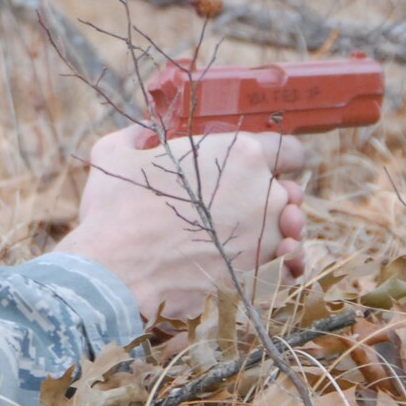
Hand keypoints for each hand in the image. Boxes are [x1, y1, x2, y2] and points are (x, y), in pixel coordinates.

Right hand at [52, 126, 309, 320]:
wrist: (116, 271)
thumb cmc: (117, 208)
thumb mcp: (117, 152)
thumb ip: (139, 135)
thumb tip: (145, 131)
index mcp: (239, 154)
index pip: (288, 150)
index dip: (277, 158)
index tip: (261, 167)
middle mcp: (264, 192)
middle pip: (288, 191)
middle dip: (269, 195)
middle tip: (240, 202)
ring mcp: (266, 236)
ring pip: (289, 230)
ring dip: (275, 230)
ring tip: (244, 233)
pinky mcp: (259, 274)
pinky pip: (285, 267)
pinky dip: (281, 265)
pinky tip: (264, 262)